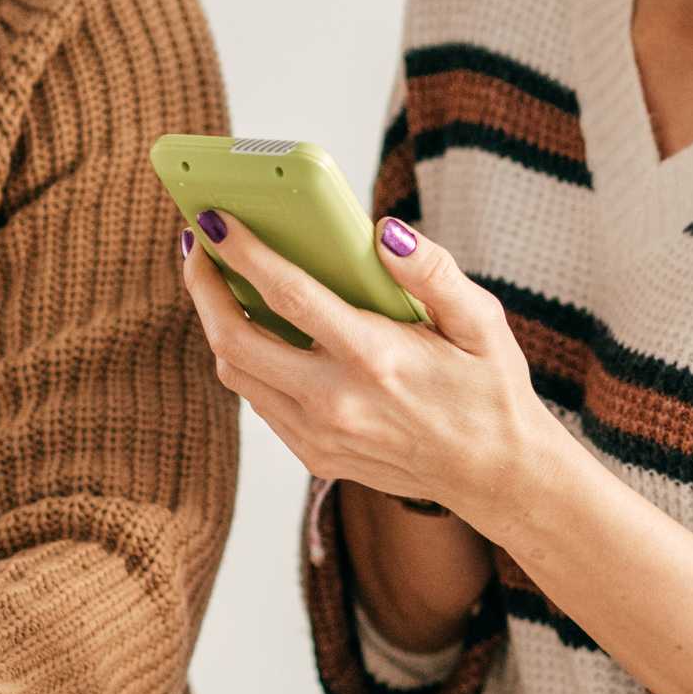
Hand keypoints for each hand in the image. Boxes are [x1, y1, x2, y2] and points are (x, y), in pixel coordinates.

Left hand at [179, 211, 551, 529]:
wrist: (495, 474)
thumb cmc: (490, 387)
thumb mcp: (482, 321)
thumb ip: (434, 272)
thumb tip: (385, 231)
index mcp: (377, 358)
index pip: (288, 296)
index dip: (242, 254)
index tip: (215, 219)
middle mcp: (337, 401)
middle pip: (235, 339)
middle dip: (203, 286)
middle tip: (196, 245)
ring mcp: (320, 435)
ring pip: (236, 373)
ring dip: (216, 323)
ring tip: (216, 281)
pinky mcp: (315, 455)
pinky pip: (259, 400)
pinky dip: (247, 360)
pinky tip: (257, 328)